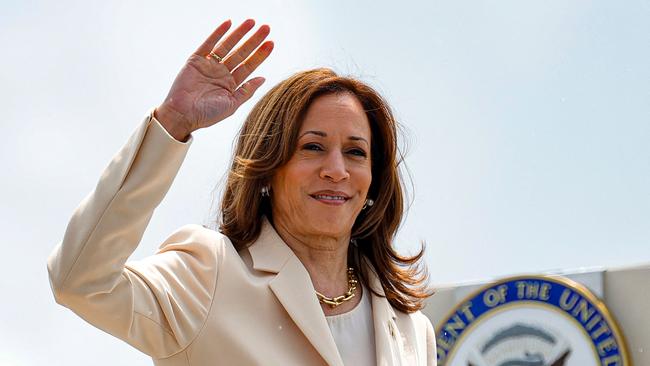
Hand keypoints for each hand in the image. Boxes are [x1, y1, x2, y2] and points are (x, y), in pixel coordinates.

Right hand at [155, 19, 273, 140]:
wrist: (183, 115)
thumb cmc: (207, 114)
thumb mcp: (232, 104)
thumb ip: (247, 91)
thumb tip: (263, 78)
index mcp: (231, 84)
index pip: (249, 65)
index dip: (260, 55)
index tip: (271, 43)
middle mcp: (221, 73)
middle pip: (241, 53)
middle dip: (253, 41)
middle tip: (266, 28)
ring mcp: (209, 65)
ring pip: (227, 46)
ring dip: (239, 33)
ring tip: (252, 22)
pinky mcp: (196, 60)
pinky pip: (208, 44)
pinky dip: (218, 33)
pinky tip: (228, 23)